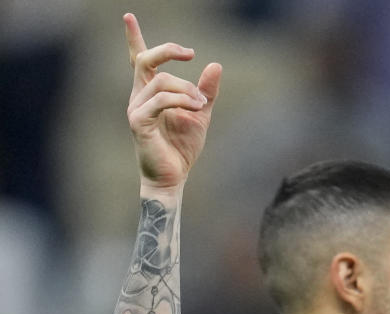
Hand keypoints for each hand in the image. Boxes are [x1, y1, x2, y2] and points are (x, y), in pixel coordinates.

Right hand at [124, 13, 221, 189]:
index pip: (139, 60)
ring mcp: (136, 108)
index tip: (129, 16)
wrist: (174, 176)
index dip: (134, 38)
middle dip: (168, 51)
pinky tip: (196, 108)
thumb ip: (205, 91)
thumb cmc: (182, 147)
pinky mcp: (139, 122)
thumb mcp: (200, 113)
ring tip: (201, 103)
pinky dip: (181, 100)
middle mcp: (139, 96)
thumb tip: (215, 65)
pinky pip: (160, 100)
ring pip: (161, 81)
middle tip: (190, 54)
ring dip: (187, 88)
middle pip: (146, 60)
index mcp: (150, 92)